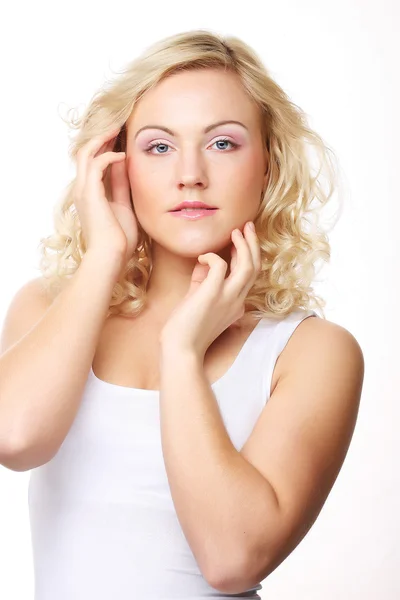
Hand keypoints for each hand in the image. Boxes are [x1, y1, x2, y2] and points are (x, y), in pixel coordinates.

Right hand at [73, 126, 138, 265]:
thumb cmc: (120, 239)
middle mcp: (82, 190)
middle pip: (86, 153)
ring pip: (86, 153)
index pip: (93, 163)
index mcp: (90, 195)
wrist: (112, 256)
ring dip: (102, 139)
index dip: (105, 148)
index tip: (120, 137)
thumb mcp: (124, 206)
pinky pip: (96, 164)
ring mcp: (83, 190)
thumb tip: (127, 165)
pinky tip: (123, 156)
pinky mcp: (89, 192)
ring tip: (117, 129)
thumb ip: (123, 186)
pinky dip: (109, 156)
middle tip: (117, 125)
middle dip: (101, 138)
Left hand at [160, 221, 260, 357]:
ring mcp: (227, 297)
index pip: (249, 275)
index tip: (240, 240)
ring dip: (244, 245)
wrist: (180, 349)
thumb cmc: (185, 329)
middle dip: (253, 244)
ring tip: (236, 231)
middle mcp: (237, 300)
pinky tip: (201, 258)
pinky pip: (220, 265)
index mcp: (236, 304)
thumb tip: (205, 261)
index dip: (247, 255)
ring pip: (248, 265)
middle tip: (247, 226)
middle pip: (255, 267)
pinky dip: (211, 256)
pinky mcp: (212, 294)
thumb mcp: (198, 300)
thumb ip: (203, 281)